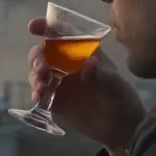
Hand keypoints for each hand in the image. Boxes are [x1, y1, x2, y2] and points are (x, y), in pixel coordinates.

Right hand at [28, 17, 146, 155]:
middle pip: (44, 52)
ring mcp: (60, 82)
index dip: (46, 27)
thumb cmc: (121, 99)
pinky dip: (35, 92)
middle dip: (37, 57)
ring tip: (41, 88)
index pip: (63, 34)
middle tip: (42, 70)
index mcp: (83, 52)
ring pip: (38, 71)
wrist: (120, 129)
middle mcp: (68, 64)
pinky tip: (38, 97)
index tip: (34, 27)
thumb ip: (100, 74)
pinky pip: (40, 92)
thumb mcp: (114, 85)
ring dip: (34, 76)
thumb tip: (89, 62)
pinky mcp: (55, 100)